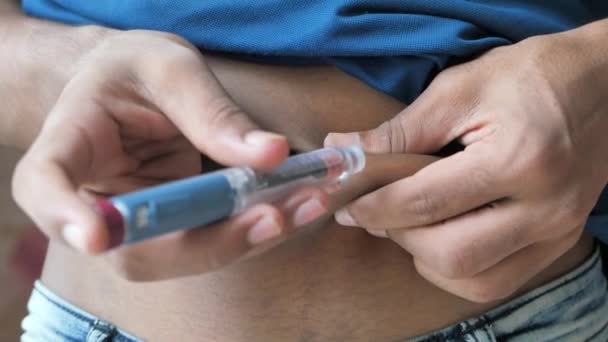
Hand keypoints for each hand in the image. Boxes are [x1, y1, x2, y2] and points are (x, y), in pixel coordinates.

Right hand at [12, 30, 328, 279]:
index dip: (63, 215)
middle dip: (208, 241)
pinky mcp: (172, 226)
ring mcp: (136, 220)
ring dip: (247, 239)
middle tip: (273, 217)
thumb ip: (211, 111)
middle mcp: (96, 197)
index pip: (45, 185)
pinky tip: (299, 206)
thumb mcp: (170, 68)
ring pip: (181, 255)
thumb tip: (271, 154)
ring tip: (307, 205)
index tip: (95, 235)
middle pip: (133, 246)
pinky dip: (257, 228)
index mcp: (70, 141)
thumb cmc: (136, 68)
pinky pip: (211, 240)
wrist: (134, 84)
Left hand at [327, 25, 607, 301]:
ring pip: (475, 281)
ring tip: (409, 225)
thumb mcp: (460, 89)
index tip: (345, 204)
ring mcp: (556, 230)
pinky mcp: (558, 241)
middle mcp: (544, 207)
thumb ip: (399, 131)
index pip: (425, 203)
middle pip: (450, 255)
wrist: (605, 83)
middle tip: (377, 212)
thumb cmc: (532, 76)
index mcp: (518, 160)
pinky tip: (442, 239)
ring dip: (426, 260)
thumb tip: (343, 152)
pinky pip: (499, 281)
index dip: (374, 207)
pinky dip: (458, 270)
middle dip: (398, 237)